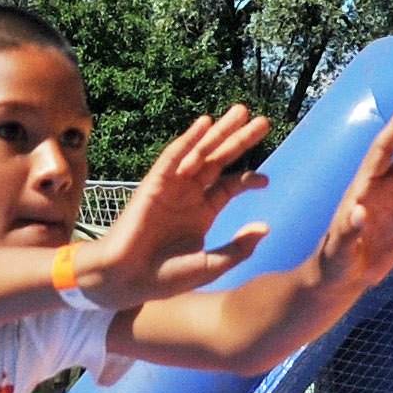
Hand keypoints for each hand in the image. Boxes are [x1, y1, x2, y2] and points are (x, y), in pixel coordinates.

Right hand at [79, 107, 277, 306]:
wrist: (127, 280)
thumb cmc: (165, 277)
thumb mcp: (210, 266)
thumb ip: (237, 249)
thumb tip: (265, 228)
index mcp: (202, 211)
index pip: (229, 185)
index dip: (248, 178)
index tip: (265, 180)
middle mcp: (189, 194)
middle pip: (219, 160)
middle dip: (240, 140)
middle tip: (263, 121)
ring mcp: (171, 187)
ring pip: (200, 152)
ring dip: (220, 132)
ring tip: (242, 111)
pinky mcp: (153, 184)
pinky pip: (173, 158)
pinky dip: (188, 140)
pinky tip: (205, 124)